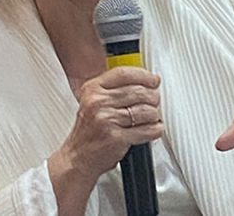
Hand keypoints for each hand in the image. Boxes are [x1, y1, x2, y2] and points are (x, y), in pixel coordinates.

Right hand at [49, 67, 162, 185]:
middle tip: (154, 102)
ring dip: (154, 114)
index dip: (144, 75)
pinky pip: (147, 130)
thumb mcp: (94, 101)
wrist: (77, 158)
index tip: (154, 80)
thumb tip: (148, 80)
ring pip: (146, 110)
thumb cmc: (89, 131)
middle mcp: (98, 102)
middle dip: (153, 97)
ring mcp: (107, 120)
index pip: (124, 74)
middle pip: (138, 91)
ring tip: (151, 118)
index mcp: (92, 89)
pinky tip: (154, 129)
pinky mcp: (116, 137)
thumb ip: (115, 89)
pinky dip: (155, 129)